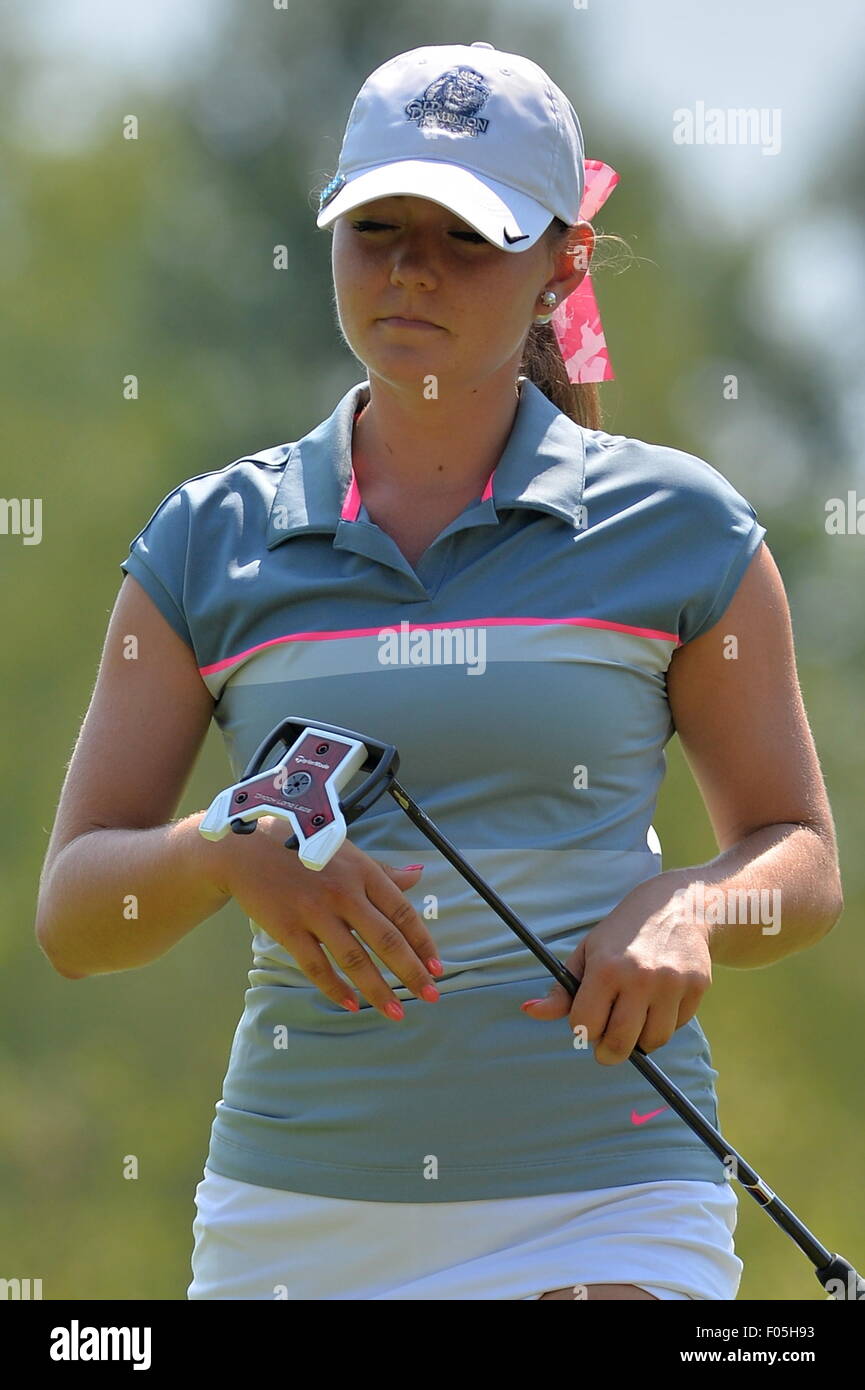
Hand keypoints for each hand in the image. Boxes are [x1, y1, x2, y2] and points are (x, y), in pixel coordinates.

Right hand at [204, 815, 441, 1019]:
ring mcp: (315, 912)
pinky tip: (352, 1005)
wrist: (244, 846)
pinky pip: (316, 966)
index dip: (423, 943)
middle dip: (412, 972)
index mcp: (362, 872)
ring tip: (396, 1012)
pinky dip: (335, 988)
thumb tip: (419, 875)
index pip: (402, 913)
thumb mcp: (347, 852)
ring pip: (354, 959)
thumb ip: (382, 871)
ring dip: (378, 990)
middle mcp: (343, 892)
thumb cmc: (301, 846)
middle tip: (431, 996)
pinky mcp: (288, 928)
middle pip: (386, 940)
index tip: (438, 968)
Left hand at [520, 875, 711, 1063]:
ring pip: (652, 1041)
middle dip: (608, 1053)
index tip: (587, 1021)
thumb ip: (561, 989)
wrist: (677, 906)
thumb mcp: (587, 953)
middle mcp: (640, 978)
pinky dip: (664, 1023)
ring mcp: (671, 983)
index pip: (585, 1025)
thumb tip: (529, 1011)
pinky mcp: (697, 986)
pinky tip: (659, 1001)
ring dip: (640, 1040)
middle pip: (619, 1043)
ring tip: (634, 1019)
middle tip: (607, 1047)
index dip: (582, 1028)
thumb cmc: (622, 935)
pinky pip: (676, 1026)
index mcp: (606, 969)